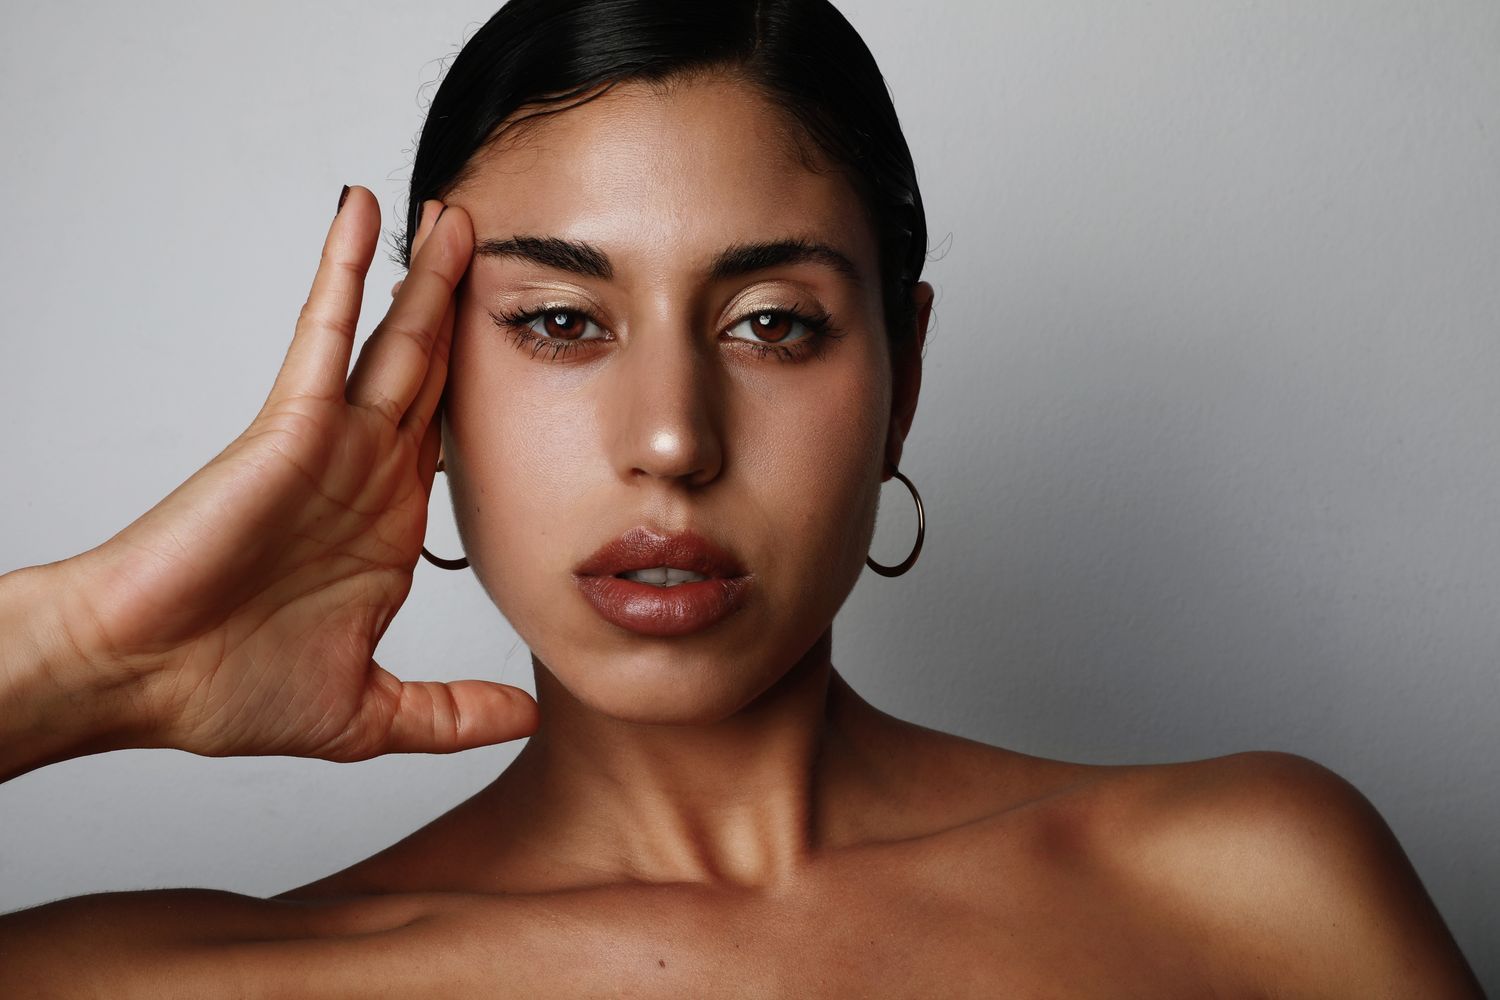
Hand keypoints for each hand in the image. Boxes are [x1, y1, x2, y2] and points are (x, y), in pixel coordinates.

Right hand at [50, 186, 537, 761]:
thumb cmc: (224, 690)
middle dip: (469, 313)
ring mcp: (333, 443)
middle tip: (506, 247)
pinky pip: (326, 333)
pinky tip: (361, 214)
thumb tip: (527, 715)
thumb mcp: (370, 712)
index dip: (501, 398)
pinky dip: (343, 272)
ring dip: (427, 276)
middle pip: (435, 375)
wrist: (139, 680)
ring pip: (395, 341)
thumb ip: (450, 713)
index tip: (544, 360)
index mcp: (391, 529)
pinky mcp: (291, 425)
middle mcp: (368, 475)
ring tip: (457, 213)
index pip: (459, 445)